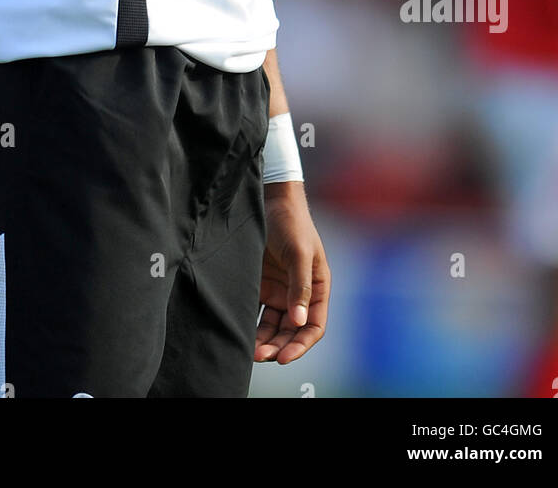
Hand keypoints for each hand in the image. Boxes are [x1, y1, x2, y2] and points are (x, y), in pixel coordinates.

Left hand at [255, 181, 330, 363]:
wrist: (269, 200)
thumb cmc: (291, 223)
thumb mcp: (299, 253)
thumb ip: (300, 287)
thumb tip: (299, 322)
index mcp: (317, 288)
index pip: (314, 326)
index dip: (301, 345)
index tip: (284, 357)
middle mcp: (299, 294)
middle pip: (292, 331)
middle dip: (279, 347)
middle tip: (261, 356)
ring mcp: (279, 291)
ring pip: (273, 327)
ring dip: (264, 341)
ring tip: (248, 351)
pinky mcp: (261, 286)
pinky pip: (257, 313)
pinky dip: (251, 326)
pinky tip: (240, 334)